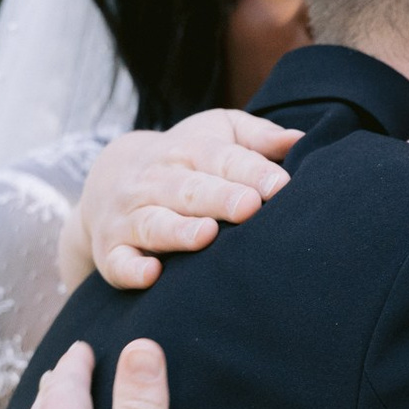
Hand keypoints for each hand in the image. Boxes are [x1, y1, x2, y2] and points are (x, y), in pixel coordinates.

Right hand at [59, 111, 303, 290]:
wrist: (110, 177)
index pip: (220, 158)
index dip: (250, 171)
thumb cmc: (185, 159)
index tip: (280, 185)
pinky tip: (152, 274)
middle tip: (249, 207)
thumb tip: (299, 140)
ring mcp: (130, 217)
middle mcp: (155, 182)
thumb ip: (257, 137)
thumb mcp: (217, 133)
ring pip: (154, 223)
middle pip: (188, 189)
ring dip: (179, 231)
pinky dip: (132, 269)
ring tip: (207, 235)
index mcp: (187, 152)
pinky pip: (118, 262)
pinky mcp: (111, 251)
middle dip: (219, 198)